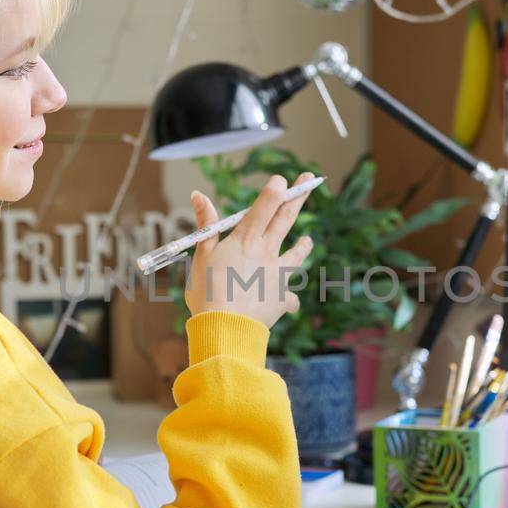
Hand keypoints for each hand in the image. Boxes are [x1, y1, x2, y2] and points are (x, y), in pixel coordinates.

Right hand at [184, 173, 314, 330]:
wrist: (226, 328)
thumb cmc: (208, 292)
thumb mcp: (201, 255)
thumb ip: (206, 225)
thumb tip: (198, 194)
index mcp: (245, 240)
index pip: (264, 207)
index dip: (274, 190)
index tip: (282, 179)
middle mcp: (266, 252)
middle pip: (286, 219)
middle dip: (298, 196)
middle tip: (309, 179)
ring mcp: (278, 274)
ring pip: (297, 254)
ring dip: (303, 245)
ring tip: (308, 240)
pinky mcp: (283, 297)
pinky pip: (291, 296)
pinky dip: (290, 298)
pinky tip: (291, 302)